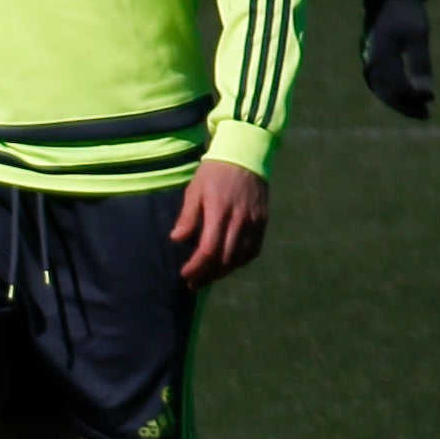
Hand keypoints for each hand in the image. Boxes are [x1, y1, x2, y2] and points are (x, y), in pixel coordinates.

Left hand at [172, 160, 270, 284]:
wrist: (245, 155)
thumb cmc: (214, 172)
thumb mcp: (195, 189)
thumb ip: (188, 216)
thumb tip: (176, 239)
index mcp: (219, 210)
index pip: (209, 249)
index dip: (197, 266)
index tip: (185, 274)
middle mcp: (239, 219)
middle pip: (225, 258)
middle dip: (207, 275)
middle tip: (193, 282)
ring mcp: (254, 221)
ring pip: (240, 257)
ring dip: (223, 272)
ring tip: (207, 278)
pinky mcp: (263, 221)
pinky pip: (253, 250)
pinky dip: (239, 262)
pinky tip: (227, 266)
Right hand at [359, 0, 433, 119]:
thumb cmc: (407, 13)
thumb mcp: (419, 37)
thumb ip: (421, 65)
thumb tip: (426, 94)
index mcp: (383, 57)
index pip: (397, 88)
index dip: (413, 98)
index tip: (431, 100)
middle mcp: (372, 62)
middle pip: (385, 93)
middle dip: (405, 106)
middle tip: (424, 114)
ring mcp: (368, 59)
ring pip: (379, 88)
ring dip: (396, 100)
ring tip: (414, 107)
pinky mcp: (369, 56)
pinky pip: (376, 81)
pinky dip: (388, 91)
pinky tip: (401, 93)